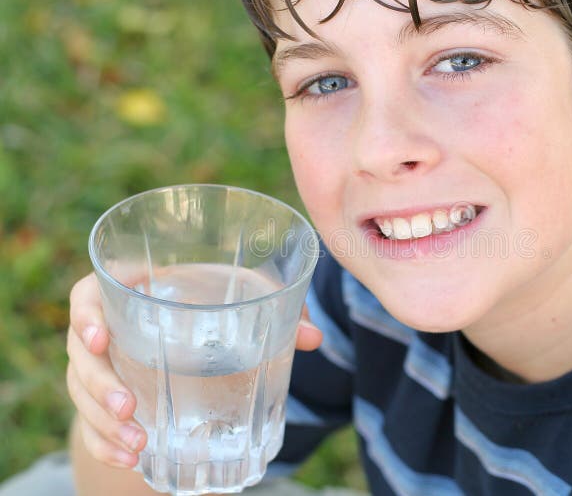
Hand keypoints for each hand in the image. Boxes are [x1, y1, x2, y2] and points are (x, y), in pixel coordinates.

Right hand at [65, 272, 322, 467]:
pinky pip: (89, 425)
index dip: (84, 313)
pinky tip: (128, 458)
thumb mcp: (241, 300)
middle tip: (128, 408)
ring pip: (81, 394)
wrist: (190, 346)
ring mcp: (102, 369)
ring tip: (137, 443)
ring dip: (103, 422)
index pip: (87, 294)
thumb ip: (272, 307)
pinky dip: (105, 444)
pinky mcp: (104, 403)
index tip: (99, 337)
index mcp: (133, 291)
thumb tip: (312, 337)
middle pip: (80, 353)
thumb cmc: (212, 307)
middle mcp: (108, 329)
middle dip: (99, 384)